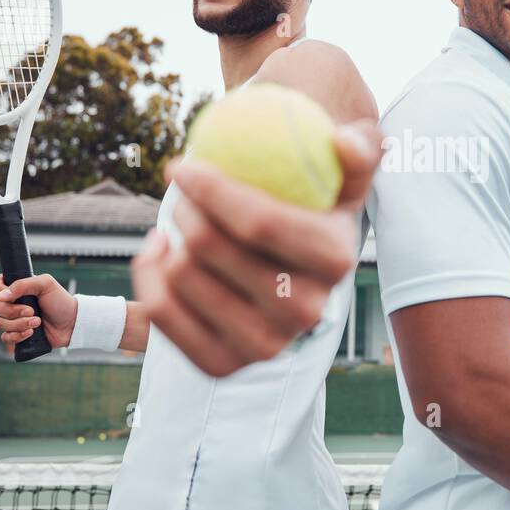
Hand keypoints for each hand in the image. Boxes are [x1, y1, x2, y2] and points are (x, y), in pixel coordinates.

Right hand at [0, 273, 76, 352]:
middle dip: (12, 311)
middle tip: (32, 311)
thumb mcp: (45, 284)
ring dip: (19, 324)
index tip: (10, 295)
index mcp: (16, 288)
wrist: (72, 323)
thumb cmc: (60, 301)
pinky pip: (5, 338)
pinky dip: (17, 336)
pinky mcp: (17, 334)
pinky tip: (30, 333)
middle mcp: (12, 303)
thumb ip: (23, 285)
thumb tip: (0, 296)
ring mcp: (13, 320)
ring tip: (37, 322)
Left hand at [132, 119, 383, 376]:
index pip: (260, 224)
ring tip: (179, 221)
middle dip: (184, 207)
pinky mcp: (224, 365)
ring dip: (168, 236)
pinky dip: (149, 274)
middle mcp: (306, 312)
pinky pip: (161, 312)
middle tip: (181, 191)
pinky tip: (162, 251)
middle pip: (211, 248)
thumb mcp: (345, 167)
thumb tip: (344, 144)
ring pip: (182, 276)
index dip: (211, 189)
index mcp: (335, 262)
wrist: (291, 261)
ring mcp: (266, 346)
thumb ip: (360, 147)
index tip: (183, 165)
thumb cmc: (314, 197)